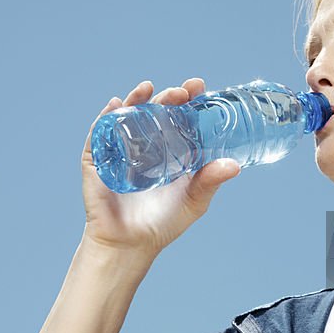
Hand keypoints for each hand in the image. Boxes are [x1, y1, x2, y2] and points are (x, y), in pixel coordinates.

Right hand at [80, 78, 240, 262]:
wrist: (132, 245)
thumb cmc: (164, 223)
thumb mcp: (194, 200)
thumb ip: (210, 181)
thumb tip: (234, 165)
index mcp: (171, 148)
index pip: (179, 115)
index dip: (188, 98)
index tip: (198, 86)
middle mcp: (147, 144)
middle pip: (156, 111)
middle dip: (167, 97)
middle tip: (180, 93)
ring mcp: (121, 150)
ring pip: (127, 116)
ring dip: (136, 98)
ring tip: (148, 88)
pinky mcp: (99, 161)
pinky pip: (99, 135)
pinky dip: (105, 118)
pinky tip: (114, 105)